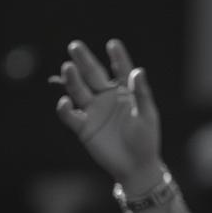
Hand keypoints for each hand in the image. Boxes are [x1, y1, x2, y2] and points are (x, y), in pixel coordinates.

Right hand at [54, 39, 164, 190]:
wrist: (136, 167)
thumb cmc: (146, 140)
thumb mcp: (146, 116)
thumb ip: (141, 93)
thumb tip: (138, 70)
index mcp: (124, 93)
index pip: (120, 71)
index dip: (117, 58)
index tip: (113, 45)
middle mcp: (106, 97)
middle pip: (92, 74)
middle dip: (84, 60)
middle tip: (75, 46)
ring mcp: (93, 111)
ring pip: (78, 90)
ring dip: (72, 79)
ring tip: (68, 67)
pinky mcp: (83, 127)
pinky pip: (70, 115)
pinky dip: (65, 108)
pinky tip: (65, 102)